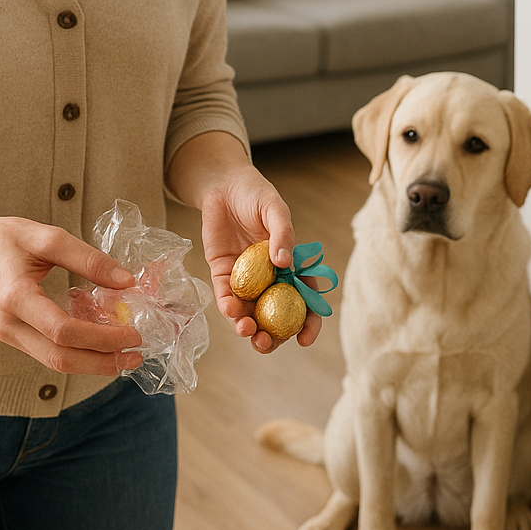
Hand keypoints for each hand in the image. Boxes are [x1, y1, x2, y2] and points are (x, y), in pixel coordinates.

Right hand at [0, 212, 146, 374]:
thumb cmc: (2, 238)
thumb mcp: (47, 237)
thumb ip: (88, 259)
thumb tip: (126, 281)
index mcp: (15, 297)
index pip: (63, 331)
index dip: (101, 338)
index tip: (132, 333)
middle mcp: (9, 324)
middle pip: (60, 358)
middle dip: (102, 361)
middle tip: (136, 354)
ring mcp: (8, 334)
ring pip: (54, 362)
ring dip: (93, 363)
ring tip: (125, 355)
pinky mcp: (13, 336)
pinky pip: (48, 353)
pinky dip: (78, 353)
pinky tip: (101, 344)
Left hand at [200, 169, 322, 353]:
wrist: (222, 185)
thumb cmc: (256, 194)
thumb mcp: (275, 210)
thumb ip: (282, 234)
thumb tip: (285, 262)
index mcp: (291, 267)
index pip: (304, 300)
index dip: (308, 323)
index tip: (304, 339)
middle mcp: (270, 278)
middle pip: (275, 316)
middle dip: (273, 336)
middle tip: (267, 344)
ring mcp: (246, 279)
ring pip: (249, 313)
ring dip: (248, 328)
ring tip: (247, 331)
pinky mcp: (222, 274)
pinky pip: (226, 296)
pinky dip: (228, 307)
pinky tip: (230, 309)